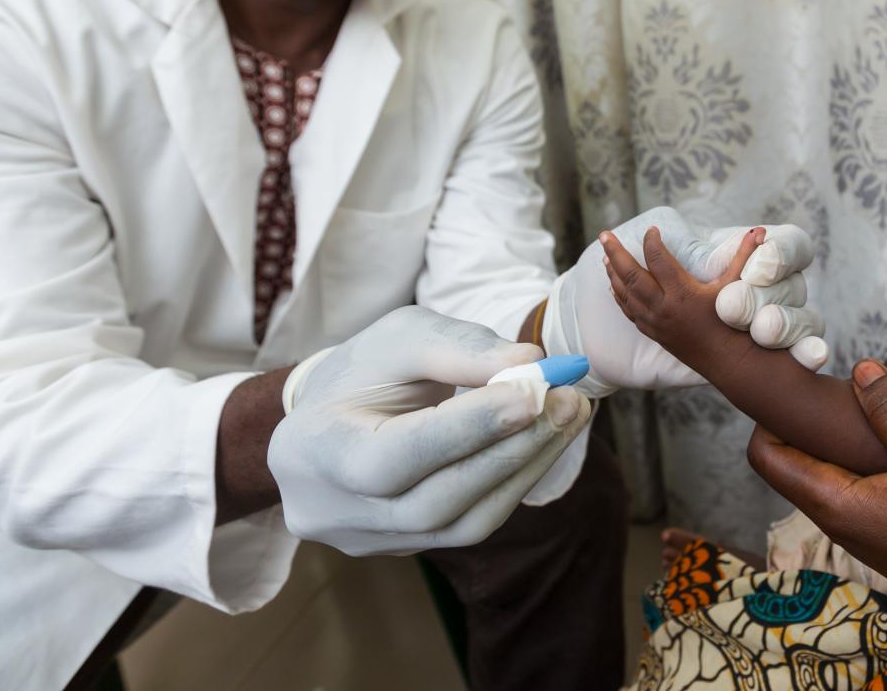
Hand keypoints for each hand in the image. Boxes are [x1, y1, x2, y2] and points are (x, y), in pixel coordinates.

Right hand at [267, 306, 590, 556]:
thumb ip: (458, 348)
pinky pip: (472, 525)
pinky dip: (517, 480)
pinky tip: (548, 439)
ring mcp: (374, 541)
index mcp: (315, 453)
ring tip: (571, 414)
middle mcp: (338, 514)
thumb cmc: (362, 371)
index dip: (467, 429)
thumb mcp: (398, 338)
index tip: (533, 389)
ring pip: (463, 524)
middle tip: (568, 398)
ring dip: (528, 467)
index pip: (393, 458)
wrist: (329, 421)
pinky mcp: (411, 549)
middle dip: (512, 448)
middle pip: (435, 501)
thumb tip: (530, 366)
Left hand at [542, 207, 827, 395]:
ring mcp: (655, 322)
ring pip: (625, 294)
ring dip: (613, 273)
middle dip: (615, 253)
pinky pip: (629, 311)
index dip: (652, 241)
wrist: (729, 362)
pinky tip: (614, 285)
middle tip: (605, 235)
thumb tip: (759, 230)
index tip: (652, 229)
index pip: (657, 259)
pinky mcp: (654, 333)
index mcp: (682, 293)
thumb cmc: (735, 322)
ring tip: (605, 255)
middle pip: (631, 275)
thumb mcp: (736, 286)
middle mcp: (664, 307)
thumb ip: (744, 254)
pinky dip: (619, 295)